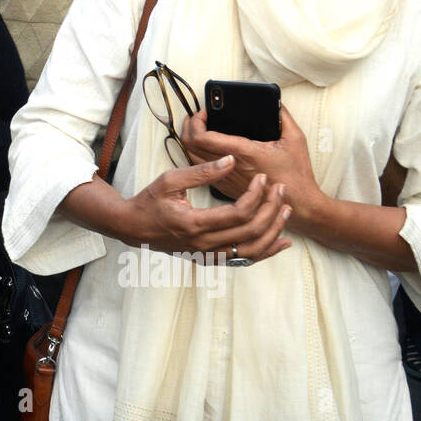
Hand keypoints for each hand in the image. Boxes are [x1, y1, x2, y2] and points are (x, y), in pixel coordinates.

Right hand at [117, 156, 290, 263]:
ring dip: (274, 231)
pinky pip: (244, 260)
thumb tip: (230, 160)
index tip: (263, 178)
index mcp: (194, 224)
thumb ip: (202, 172)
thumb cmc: (150, 201)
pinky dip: (266, 251)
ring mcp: (208, 255)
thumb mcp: (170, 179)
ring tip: (286, 211)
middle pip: (251, 232)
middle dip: (271, 209)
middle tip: (280, 189)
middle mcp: (204, 244)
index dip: (256, 195)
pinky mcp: (210, 259)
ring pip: (253, 251)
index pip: (238, 214)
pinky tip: (282, 242)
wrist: (133, 227)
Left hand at [179, 105, 324, 217]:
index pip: (203, 137)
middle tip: (197, 117)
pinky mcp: (225, 186)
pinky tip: (205, 147)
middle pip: (190, 145)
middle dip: (189, 127)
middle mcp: (229, 166)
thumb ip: (283, 116)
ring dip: (190, 141)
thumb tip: (275, 102)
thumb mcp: (294, 139)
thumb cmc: (296, 173)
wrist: (298, 203)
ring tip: (198, 129)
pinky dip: (197, 155)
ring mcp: (225, 178)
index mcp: (243, 152)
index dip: (196, 122)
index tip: (204, 112)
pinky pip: (200, 170)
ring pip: (192, 158)